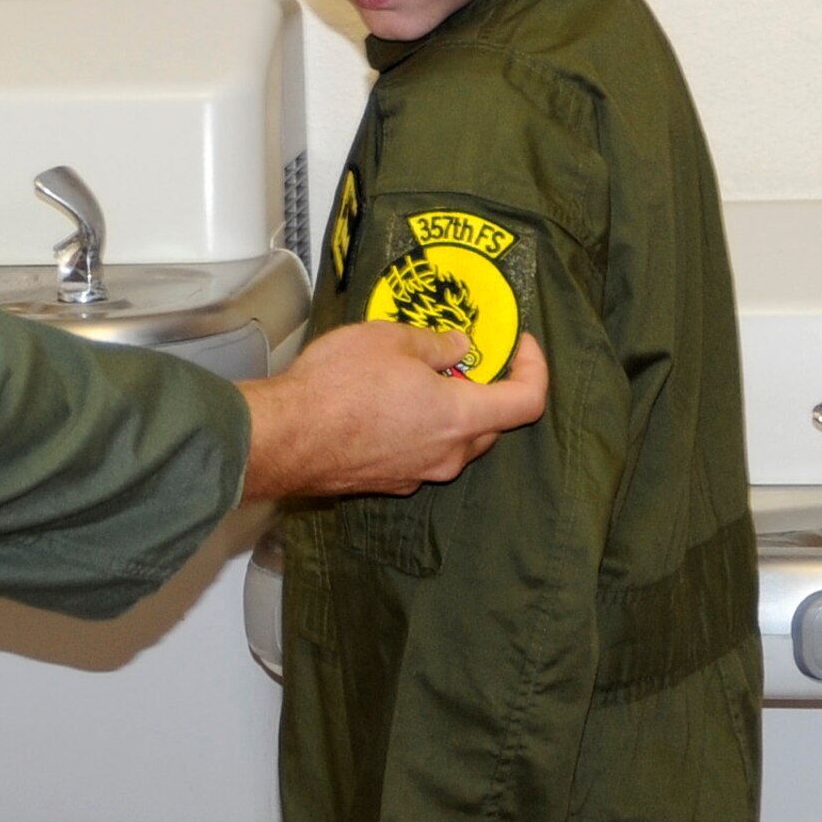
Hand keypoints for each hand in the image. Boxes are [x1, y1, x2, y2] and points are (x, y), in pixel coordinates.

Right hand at [236, 322, 547, 503]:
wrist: (286, 437)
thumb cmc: (339, 384)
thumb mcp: (390, 339)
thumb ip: (435, 344)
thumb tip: (459, 347)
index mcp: (461, 416)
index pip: (527, 401)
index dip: (534, 369)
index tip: (521, 345)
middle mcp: (448, 454)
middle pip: (491, 425)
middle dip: (485, 389)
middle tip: (460, 358)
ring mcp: (418, 473)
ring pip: (453, 441)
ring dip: (447, 411)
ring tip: (413, 378)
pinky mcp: (387, 481)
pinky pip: (419, 453)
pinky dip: (416, 428)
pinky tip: (382, 406)